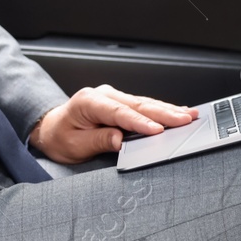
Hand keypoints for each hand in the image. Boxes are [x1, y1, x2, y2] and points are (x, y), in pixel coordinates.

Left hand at [27, 85, 199, 163]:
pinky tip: (177, 111)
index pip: (119, 112)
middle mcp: (103, 95)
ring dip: (167, 110)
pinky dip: (160, 110)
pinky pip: (142, 106)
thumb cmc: (61, 137)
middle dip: (164, 113)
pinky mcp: (120, 103)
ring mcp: (113, 97)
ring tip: (189, 114)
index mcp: (89, 102)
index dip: (140, 122)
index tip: (157, 130)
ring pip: (144, 103)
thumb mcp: (75, 145)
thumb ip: (98, 140)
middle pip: (137, 105)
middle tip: (185, 119)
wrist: (51, 129)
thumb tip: (119, 139)